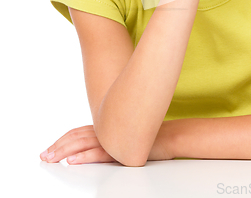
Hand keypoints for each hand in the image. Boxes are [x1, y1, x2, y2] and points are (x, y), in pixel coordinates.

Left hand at [39, 123, 174, 164]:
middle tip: (43, 155)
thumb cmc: (148, 137)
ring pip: (83, 144)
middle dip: (58, 146)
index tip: (49, 148)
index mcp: (106, 127)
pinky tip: (73, 161)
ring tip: (51, 158)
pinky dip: (84, 156)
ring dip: (64, 152)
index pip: (78, 132)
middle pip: (76, 137)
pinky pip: (100, 153)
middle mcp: (107, 130)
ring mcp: (114, 139)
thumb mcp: (124, 137)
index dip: (62, 140)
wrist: (169, 137)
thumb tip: (93, 146)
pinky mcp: (122, 149)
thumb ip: (110, 138)